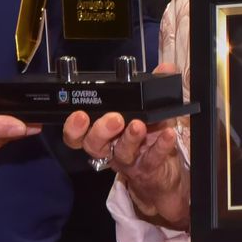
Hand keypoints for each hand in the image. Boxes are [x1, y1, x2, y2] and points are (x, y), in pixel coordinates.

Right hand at [62, 63, 189, 230]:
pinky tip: (168, 133)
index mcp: (103, 133)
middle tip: (114, 119)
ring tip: (138, 125)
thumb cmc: (149, 137)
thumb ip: (154, 87)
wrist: (163, 172)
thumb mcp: (150, 110)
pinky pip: (152, 158)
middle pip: (94, 144)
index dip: (74, 127)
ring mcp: (129, 160)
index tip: (79, 114)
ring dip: (130, 138)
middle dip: (101, 130)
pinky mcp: (148, 168)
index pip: (78, 133)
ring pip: (122, 152)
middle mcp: (111, 148)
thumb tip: (165, 68)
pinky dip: (161, 145)